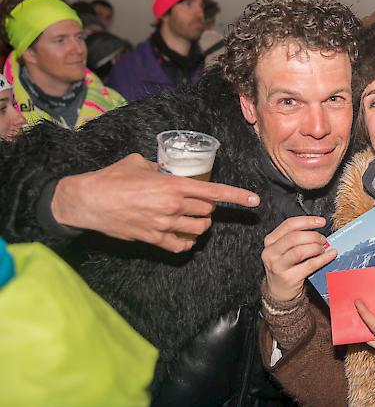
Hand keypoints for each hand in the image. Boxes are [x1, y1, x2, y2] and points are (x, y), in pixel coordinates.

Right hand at [51, 153, 259, 252]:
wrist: (86, 202)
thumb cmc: (111, 179)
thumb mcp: (138, 163)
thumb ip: (159, 168)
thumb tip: (167, 172)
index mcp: (171, 184)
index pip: (213, 192)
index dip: (237, 196)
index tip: (254, 201)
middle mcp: (172, 206)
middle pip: (207, 213)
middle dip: (206, 209)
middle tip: (195, 204)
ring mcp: (163, 225)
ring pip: (199, 230)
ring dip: (199, 226)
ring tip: (190, 219)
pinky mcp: (153, 239)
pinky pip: (182, 246)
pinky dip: (187, 242)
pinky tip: (182, 235)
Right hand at [262, 216, 335, 301]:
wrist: (278, 291)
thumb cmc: (284, 266)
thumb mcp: (283, 249)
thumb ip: (296, 238)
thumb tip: (318, 230)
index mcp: (270, 241)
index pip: (289, 225)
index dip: (307, 221)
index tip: (321, 222)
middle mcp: (271, 252)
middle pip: (294, 237)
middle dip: (313, 236)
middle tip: (323, 239)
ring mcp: (278, 266)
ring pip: (300, 251)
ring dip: (315, 248)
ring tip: (323, 249)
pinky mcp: (289, 278)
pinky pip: (309, 265)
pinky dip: (322, 259)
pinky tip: (330, 255)